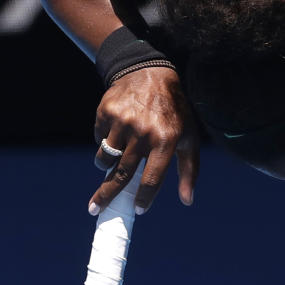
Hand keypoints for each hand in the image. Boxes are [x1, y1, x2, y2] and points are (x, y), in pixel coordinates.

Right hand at [89, 67, 197, 213]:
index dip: (144, 198)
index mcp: (166, 140)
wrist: (149, 74)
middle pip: (122, 173)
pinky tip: (116, 132)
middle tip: (95, 210)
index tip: (137, 210)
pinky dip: (104, 142)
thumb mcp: (188, 137)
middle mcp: (143, 132)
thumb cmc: (173, 113)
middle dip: (106, 195)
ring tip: (113, 161)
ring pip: (106, 158)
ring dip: (106, 166)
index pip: (153, 178)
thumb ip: (189, 170)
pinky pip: (99, 139)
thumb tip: (188, 200)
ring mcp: (122, 122)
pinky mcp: (106, 113)